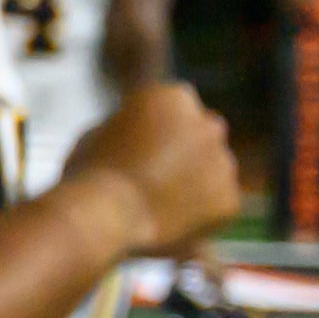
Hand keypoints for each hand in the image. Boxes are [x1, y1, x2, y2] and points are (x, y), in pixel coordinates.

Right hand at [57, 79, 240, 259]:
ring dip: (192, 179)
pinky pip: (215, 204)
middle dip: (183, 147)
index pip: (171, 106)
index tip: (130, 147)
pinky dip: (197, 212)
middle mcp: (208, 123)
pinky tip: (166, 220)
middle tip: (152, 173)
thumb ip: (134, 128)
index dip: (149, 126)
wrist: (102, 216)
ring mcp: (223, 162)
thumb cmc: (89, 172)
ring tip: (152, 203)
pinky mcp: (229, 199)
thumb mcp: (102, 131)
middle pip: (200, 131)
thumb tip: (148, 137)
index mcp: (173, 97)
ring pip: (212, 168)